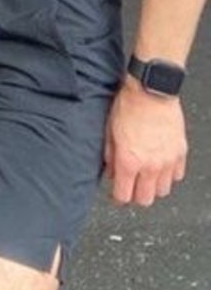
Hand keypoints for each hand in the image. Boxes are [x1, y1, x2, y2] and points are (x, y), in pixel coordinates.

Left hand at [103, 83, 186, 205]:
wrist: (151, 89)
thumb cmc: (129, 105)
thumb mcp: (110, 130)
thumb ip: (110, 156)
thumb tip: (111, 172)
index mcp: (129, 161)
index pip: (124, 196)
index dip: (118, 198)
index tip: (117, 195)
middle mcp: (149, 166)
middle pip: (145, 199)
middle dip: (136, 196)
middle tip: (132, 186)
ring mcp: (167, 161)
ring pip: (162, 191)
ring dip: (153, 187)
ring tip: (146, 175)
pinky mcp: (180, 153)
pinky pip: (177, 176)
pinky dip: (169, 175)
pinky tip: (161, 165)